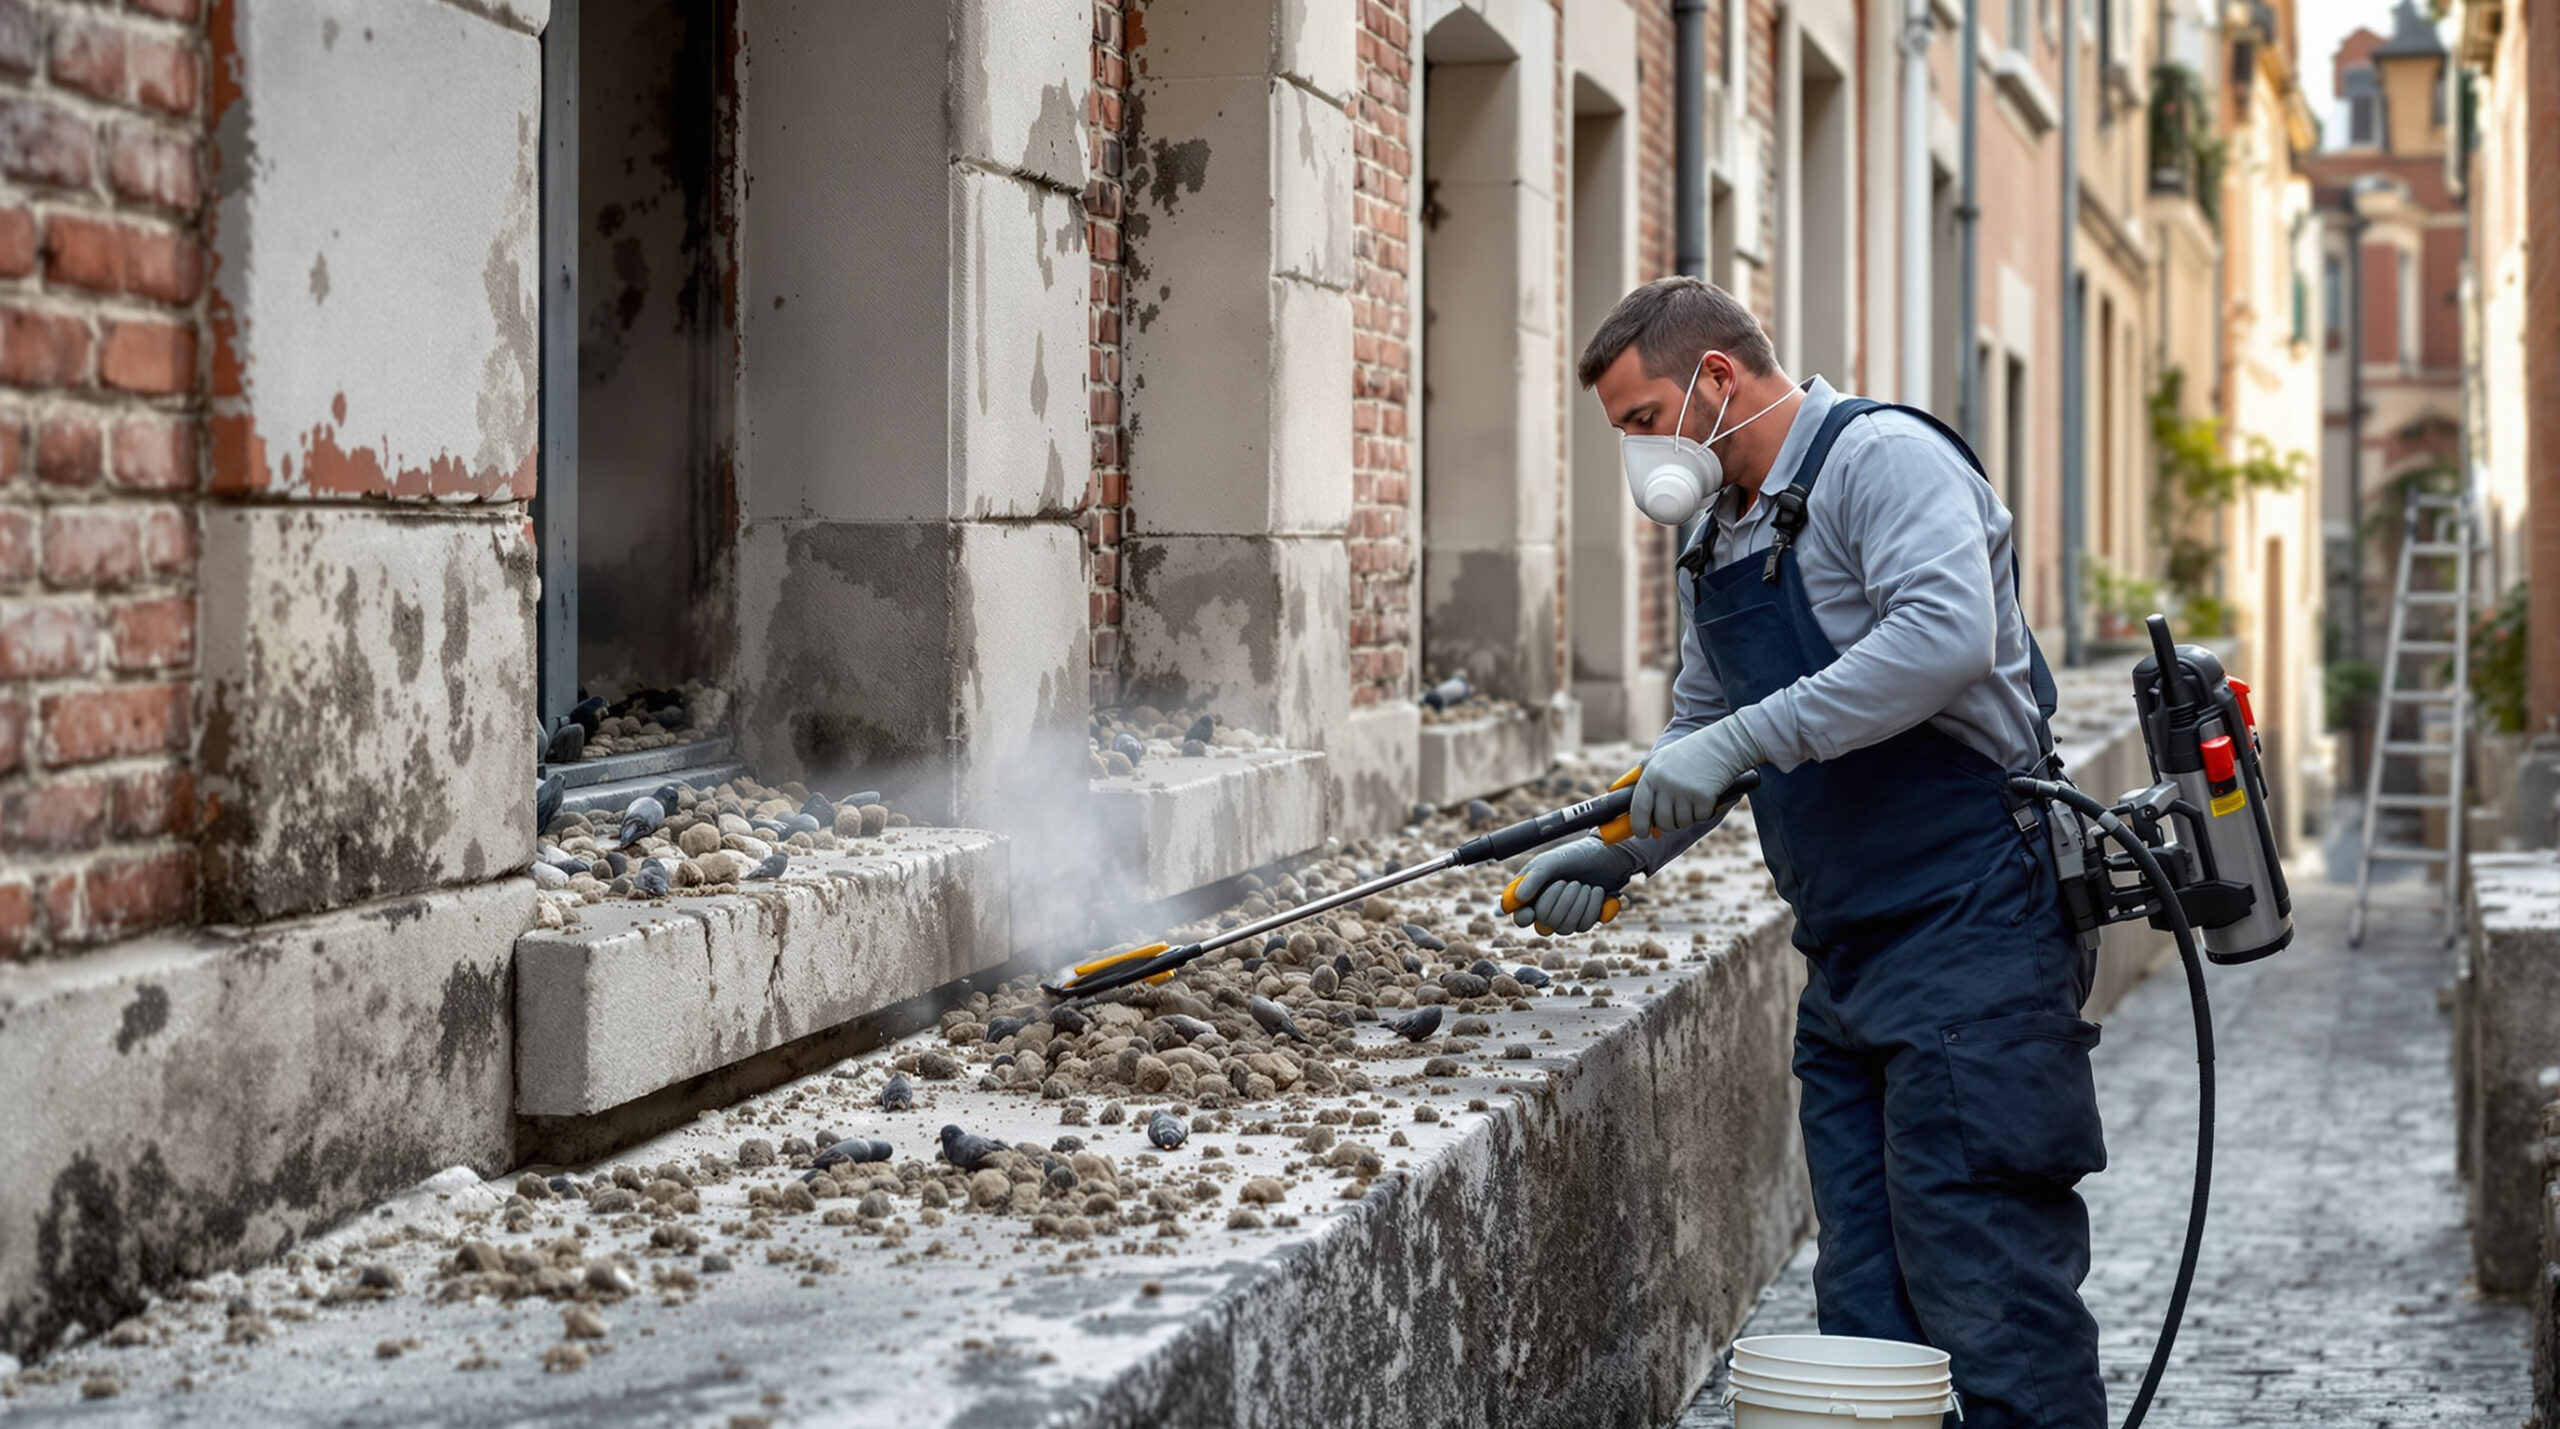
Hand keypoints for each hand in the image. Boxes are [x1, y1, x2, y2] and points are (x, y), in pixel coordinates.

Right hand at [1509, 838, 1642, 934]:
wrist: (1608, 855)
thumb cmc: (1574, 855)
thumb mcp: (1550, 862)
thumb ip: (1532, 878)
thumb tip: (1518, 898)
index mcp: (1531, 894)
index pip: (1521, 917)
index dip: (1524, 917)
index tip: (1531, 911)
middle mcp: (1546, 909)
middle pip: (1544, 924)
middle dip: (1560, 901)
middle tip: (1571, 882)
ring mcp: (1565, 917)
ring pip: (1565, 928)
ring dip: (1578, 904)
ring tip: (1585, 885)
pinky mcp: (1584, 920)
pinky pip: (1584, 926)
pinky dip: (1592, 906)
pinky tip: (1597, 891)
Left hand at [1630, 718, 1764, 836]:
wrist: (1724, 744)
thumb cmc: (1692, 752)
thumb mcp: (1662, 757)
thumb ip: (1645, 776)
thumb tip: (1630, 800)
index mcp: (1651, 774)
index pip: (1638, 809)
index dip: (1639, 826)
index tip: (1643, 834)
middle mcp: (1665, 784)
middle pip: (1662, 822)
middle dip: (1670, 824)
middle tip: (1678, 815)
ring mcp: (1684, 791)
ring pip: (1682, 823)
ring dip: (1689, 817)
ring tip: (1694, 799)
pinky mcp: (1704, 797)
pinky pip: (1700, 818)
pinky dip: (1705, 812)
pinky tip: (1708, 796)